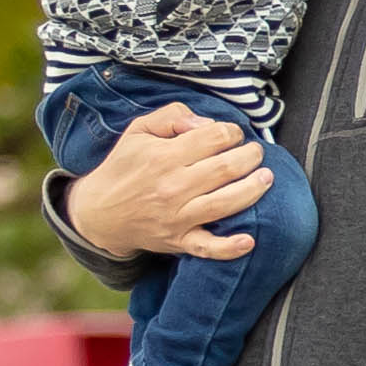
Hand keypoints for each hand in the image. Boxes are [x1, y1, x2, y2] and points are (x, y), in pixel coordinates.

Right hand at [61, 101, 270, 261]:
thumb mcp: (138, 131)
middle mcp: (173, 186)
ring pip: (225, 203)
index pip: (214, 138)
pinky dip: (229, 247)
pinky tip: (249, 241)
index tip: (234, 135)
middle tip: (256, 153)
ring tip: (266, 179)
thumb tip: (205, 123)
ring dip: (253, 190)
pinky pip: (208, 247)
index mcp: (164, 156)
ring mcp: (177, 216)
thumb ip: (172, 117)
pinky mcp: (178, 240)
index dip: (232, 132)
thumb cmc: (123, 167)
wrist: (98, 212)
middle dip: (250, 157)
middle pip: (226, 168)